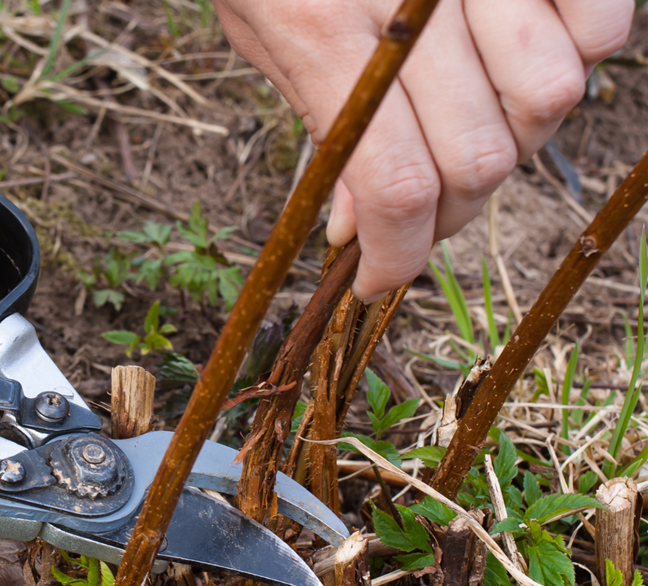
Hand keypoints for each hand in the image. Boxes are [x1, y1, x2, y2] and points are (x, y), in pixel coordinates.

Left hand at [212, 0, 633, 298]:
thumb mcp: (265, 32)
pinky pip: (600, 24)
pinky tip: (511, 58)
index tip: (381, 278)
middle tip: (414, 209)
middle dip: (446, 211)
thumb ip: (326, 129)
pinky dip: (572, 55)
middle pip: (482, 155)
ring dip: (511, 137)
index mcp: (326, 28)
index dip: (399, 255)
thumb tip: (365, 231)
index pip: (395, 183)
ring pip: (552, 96)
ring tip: (463, 126)